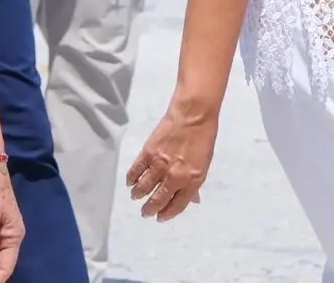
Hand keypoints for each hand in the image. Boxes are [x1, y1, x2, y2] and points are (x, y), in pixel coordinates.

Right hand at [124, 102, 216, 221]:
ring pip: (143, 188)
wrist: (193, 116)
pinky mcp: (147, 153)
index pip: (176, 205)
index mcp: (192, 182)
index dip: (167, 214)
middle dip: (150, 209)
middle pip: (157, 200)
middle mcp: (174, 177)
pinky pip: (135, 171)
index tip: (160, 217)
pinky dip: (131, 178)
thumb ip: (195, 184)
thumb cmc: (203, 139)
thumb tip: (191, 200)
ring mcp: (159, 166)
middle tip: (145, 213)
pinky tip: (130, 182)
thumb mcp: (204, 166)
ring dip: (138, 195)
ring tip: (135, 196)